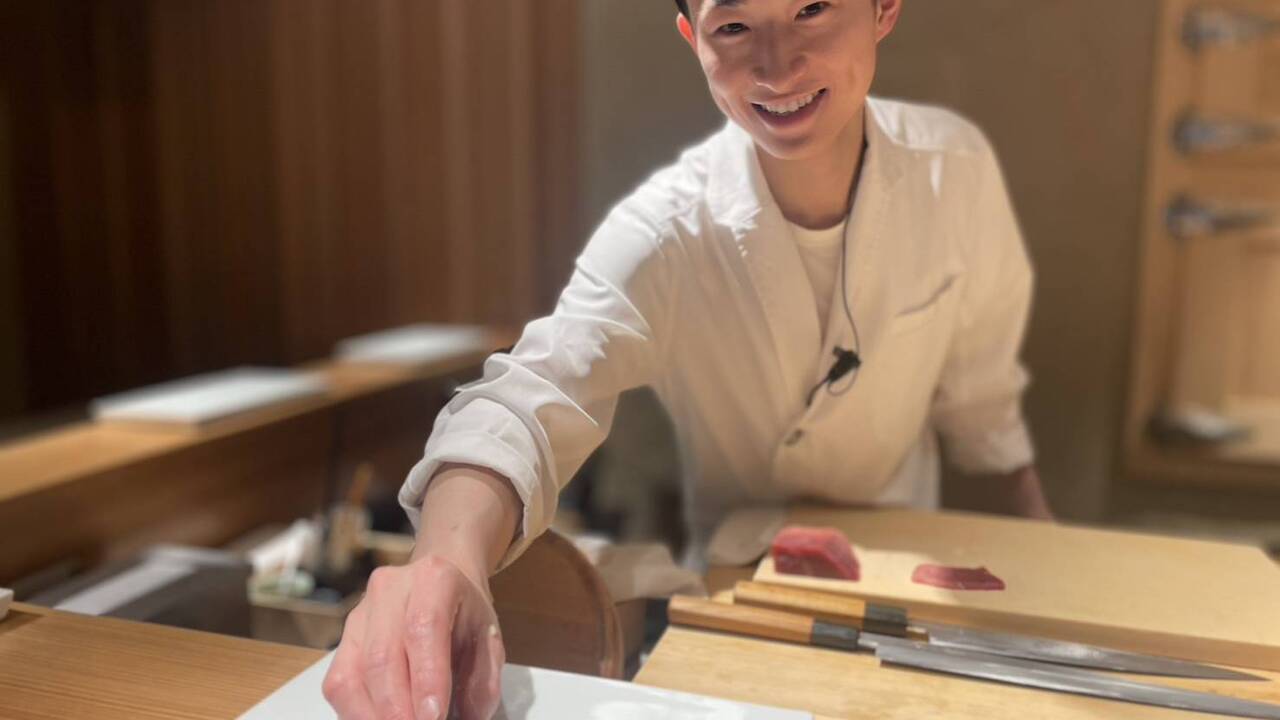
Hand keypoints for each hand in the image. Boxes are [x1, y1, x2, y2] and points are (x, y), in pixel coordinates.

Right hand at [323, 554, 504, 719]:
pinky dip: (356, 713)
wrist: (440, 586)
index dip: (426, 679)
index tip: (433, 717)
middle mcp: (389, 591)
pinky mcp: (342, 640)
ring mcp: (360, 615)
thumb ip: (483, 679)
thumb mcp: (489, 640)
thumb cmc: (464, 614)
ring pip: (352, 674)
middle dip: (398, 709)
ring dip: (374, 715)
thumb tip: (468, 716)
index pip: (423, 629)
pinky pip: (338, 684)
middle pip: (382, 656)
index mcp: (433, 580)